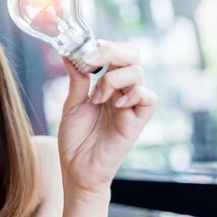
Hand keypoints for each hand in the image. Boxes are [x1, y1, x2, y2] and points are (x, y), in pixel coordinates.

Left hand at [57, 40, 156, 195]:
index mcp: (106, 84)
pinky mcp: (137, 121)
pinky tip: (115, 104)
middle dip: (112, 52)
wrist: (77, 169)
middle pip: (132, 56)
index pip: (117, 53)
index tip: (84, 50)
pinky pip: (148, 97)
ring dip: (113, 78)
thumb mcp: (72, 104)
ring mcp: (130, 105)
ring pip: (138, 73)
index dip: (104, 47)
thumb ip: (76, 79)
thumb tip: (68, 53)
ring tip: (96, 97)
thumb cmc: (75, 139)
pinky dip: (133, 93)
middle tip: (92, 60)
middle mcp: (122, 91)